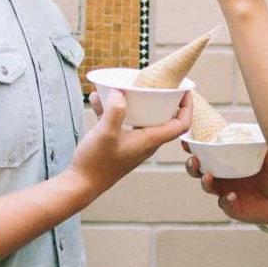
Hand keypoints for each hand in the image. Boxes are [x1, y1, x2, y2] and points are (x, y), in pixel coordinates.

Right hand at [69, 88, 191, 202]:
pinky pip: (121, 121)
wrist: (81, 184)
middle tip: (157, 83)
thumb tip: (120, 92)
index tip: (184, 90)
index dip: (187, 107)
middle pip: (164, 118)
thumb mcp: (105, 134)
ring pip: (141, 118)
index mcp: (149, 140)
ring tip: (124, 86)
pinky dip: (112, 110)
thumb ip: (114, 112)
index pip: (180, 124)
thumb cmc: (96, 163)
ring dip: (134, 102)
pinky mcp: (118, 143)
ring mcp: (132, 143)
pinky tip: (97, 98)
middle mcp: (145, 142)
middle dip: (162, 99)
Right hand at [185, 146, 267, 227]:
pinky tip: (232, 196)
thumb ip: (267, 144)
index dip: (193, 147)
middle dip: (191, 165)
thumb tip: (267, 124)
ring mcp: (225, 191)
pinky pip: (224, 203)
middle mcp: (222, 176)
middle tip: (195, 160)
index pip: (205, 152)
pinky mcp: (233, 207)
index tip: (187, 142)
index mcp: (226, 160)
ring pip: (207, 186)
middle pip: (197, 170)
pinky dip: (225, 200)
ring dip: (205, 181)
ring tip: (208, 177)